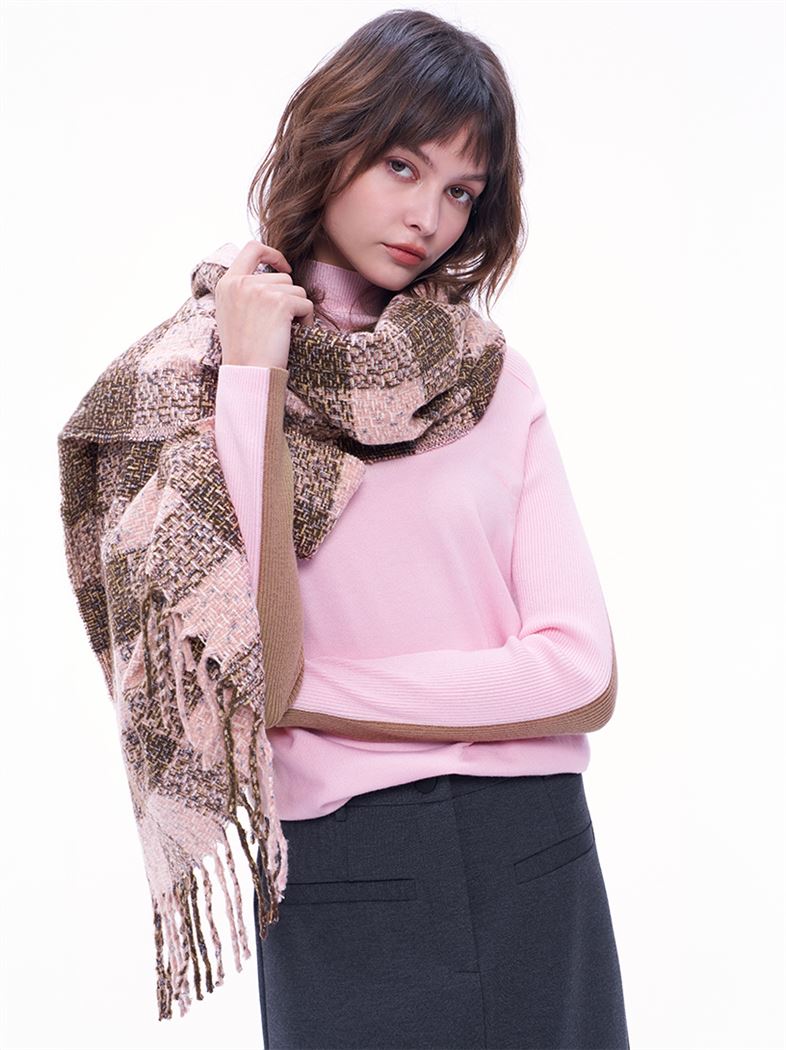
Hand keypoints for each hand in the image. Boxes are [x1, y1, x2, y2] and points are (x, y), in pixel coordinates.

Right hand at [214, 240, 314, 368]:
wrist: (247, 372)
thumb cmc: (243, 350)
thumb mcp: (232, 312)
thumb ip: (244, 291)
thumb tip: (271, 278)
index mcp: (227, 283)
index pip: (252, 248)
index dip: (272, 254)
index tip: (283, 267)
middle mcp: (242, 282)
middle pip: (283, 277)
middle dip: (288, 299)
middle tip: (278, 324)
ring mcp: (260, 291)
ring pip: (297, 291)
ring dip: (296, 311)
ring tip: (282, 332)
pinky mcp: (280, 302)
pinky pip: (306, 304)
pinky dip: (306, 321)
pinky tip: (292, 335)